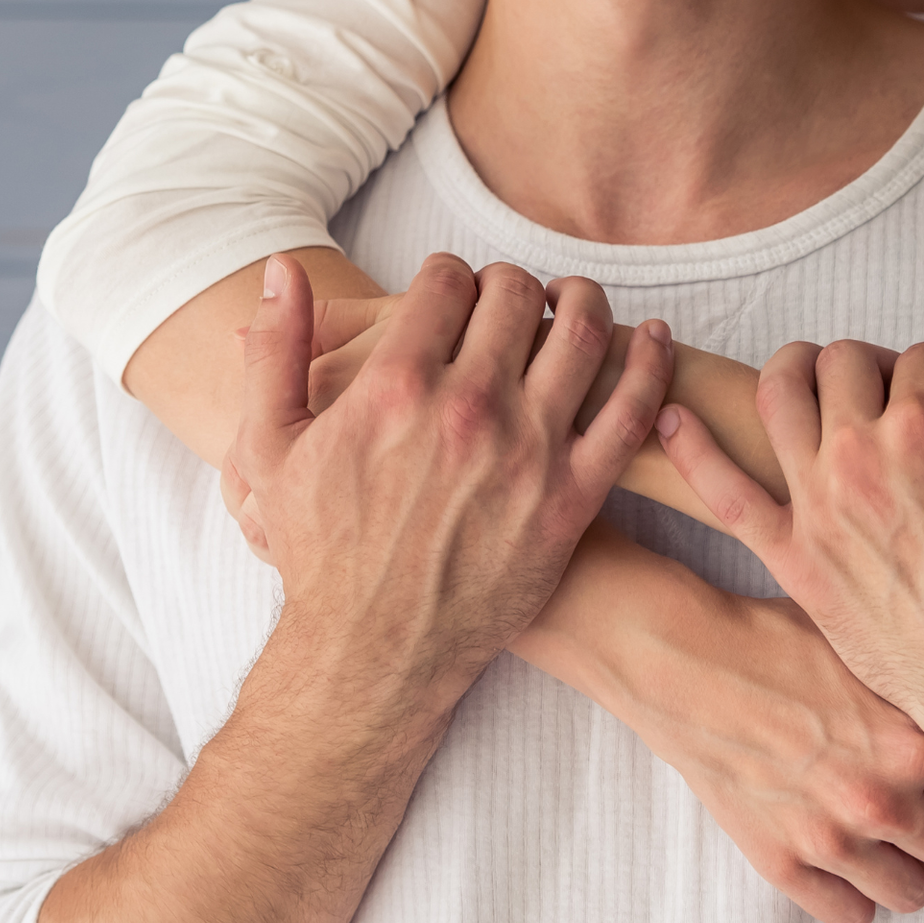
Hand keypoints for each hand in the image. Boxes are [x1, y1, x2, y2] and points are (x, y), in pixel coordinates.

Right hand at [229, 252, 673, 712]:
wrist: (371, 654)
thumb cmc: (319, 550)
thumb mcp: (269, 447)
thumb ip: (274, 350)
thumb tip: (280, 269)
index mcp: (396, 386)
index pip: (448, 279)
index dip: (450, 274)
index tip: (451, 291)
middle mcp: (469, 408)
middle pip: (515, 295)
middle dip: (510, 283)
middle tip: (506, 300)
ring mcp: (529, 452)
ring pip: (580, 332)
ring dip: (583, 299)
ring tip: (571, 301)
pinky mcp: (573, 497)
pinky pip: (632, 411)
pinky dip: (651, 363)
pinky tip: (654, 339)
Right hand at [614, 585, 923, 922]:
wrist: (689, 662)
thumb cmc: (772, 639)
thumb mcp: (863, 644)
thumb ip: (915, 687)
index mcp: (910, 743)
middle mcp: (880, 802)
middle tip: (923, 805)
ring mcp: (831, 842)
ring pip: (913, 894)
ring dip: (906, 865)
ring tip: (882, 832)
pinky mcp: (784, 865)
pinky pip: (851, 916)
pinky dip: (854, 892)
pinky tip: (841, 855)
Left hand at [655, 303, 923, 813]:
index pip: (921, 357)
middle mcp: (866, 454)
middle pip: (845, 360)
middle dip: (879, 370)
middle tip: (906, 408)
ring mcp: (821, 506)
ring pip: (779, 395)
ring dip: (796, 374)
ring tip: (820, 390)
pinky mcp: (794, 559)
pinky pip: (724, 493)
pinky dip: (691, 447)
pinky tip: (671, 416)